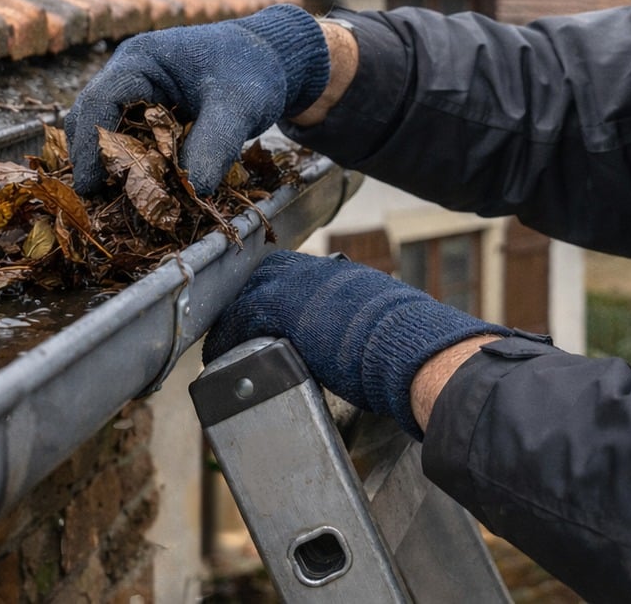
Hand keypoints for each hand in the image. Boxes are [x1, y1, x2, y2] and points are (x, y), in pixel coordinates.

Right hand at [65, 5, 329, 195]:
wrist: (270, 62)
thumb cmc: (252, 72)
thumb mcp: (239, 105)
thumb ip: (216, 143)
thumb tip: (193, 190)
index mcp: (141, 59)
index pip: (99, 101)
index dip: (91, 145)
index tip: (92, 186)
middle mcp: (129, 76)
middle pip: (92, 121)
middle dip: (95, 161)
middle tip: (98, 204)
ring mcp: (137, 96)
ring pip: (108, 135)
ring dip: (113, 167)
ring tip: (117, 204)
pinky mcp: (149, 117)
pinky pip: (131, 143)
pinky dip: (134, 167)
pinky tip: (142, 195)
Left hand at [203, 251, 508, 436]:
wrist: (411, 350)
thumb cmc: (409, 346)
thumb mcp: (386, 322)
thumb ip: (367, 324)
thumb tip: (373, 346)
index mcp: (343, 276)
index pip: (294, 273)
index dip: (274, 293)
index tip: (263, 316)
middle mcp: (317, 272)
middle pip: (265, 276)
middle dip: (248, 302)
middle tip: (237, 331)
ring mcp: (298, 285)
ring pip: (247, 294)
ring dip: (233, 320)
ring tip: (223, 348)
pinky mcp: (280, 307)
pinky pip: (238, 319)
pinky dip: (225, 339)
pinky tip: (219, 358)